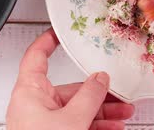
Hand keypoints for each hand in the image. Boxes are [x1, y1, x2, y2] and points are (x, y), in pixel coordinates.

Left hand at [6, 28, 133, 129]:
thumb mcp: (73, 120)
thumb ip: (90, 95)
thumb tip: (100, 78)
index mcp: (29, 94)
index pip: (36, 58)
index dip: (47, 42)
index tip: (59, 33)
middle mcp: (34, 107)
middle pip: (69, 90)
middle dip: (98, 93)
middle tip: (119, 95)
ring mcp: (43, 125)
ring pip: (77, 110)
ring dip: (103, 113)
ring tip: (124, 115)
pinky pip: (77, 125)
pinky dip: (95, 126)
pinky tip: (113, 129)